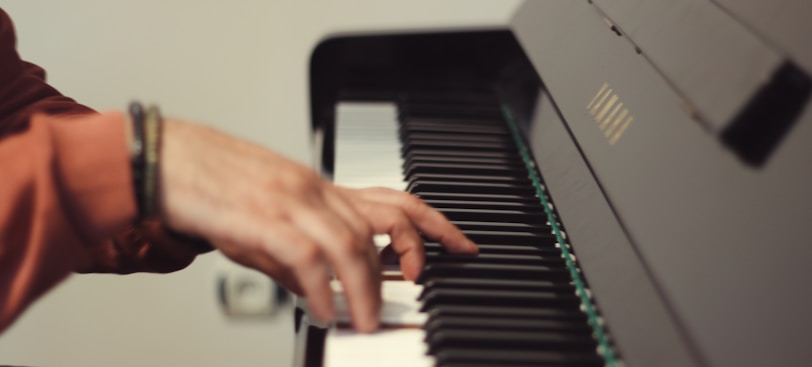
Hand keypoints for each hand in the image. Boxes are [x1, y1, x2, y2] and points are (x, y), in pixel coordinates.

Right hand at [156, 119, 476, 331]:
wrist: (164, 160)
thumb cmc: (216, 188)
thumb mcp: (270, 217)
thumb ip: (302, 253)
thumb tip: (323, 293)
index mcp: (321, 189)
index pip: (394, 199)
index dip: (435, 223)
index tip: (460, 245)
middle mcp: (314, 191)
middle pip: (383, 218)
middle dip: (414, 251)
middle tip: (420, 286)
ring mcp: (288, 202)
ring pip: (350, 242)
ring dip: (365, 288)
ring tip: (366, 322)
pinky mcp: (258, 219)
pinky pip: (304, 256)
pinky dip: (320, 288)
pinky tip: (321, 310)